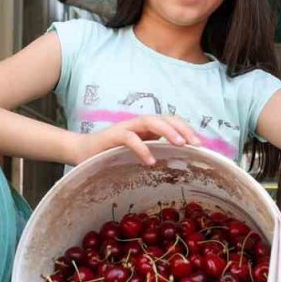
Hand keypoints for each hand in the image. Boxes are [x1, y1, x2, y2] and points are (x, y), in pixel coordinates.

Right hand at [69, 115, 200, 165]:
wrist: (80, 152)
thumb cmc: (110, 155)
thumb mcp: (136, 155)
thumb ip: (153, 153)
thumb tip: (176, 163)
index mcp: (147, 129)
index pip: (171, 121)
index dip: (186, 129)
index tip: (200, 145)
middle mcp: (138, 125)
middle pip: (165, 118)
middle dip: (182, 128)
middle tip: (195, 144)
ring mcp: (125, 128)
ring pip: (150, 122)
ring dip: (168, 131)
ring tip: (180, 145)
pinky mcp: (112, 136)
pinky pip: (130, 138)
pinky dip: (142, 148)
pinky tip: (151, 161)